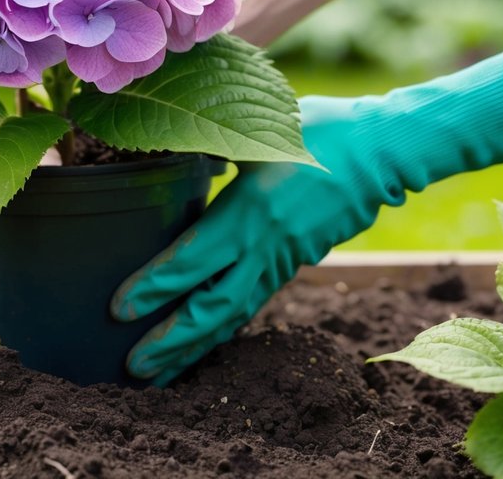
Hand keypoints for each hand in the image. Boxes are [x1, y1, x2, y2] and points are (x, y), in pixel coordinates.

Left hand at [111, 50, 502, 384]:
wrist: (383, 149)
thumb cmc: (323, 128)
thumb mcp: (263, 130)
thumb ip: (216, 146)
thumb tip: (173, 146)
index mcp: (252, 212)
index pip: (193, 260)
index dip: (154, 288)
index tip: (119, 310)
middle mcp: (265, 245)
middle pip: (213, 308)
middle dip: (171, 342)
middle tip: (132, 367)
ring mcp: (283, 258)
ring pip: (234, 315)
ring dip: (195, 347)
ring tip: (160, 374)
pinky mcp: (294, 261)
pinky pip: (253, 303)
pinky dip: (223, 328)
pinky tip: (202, 342)